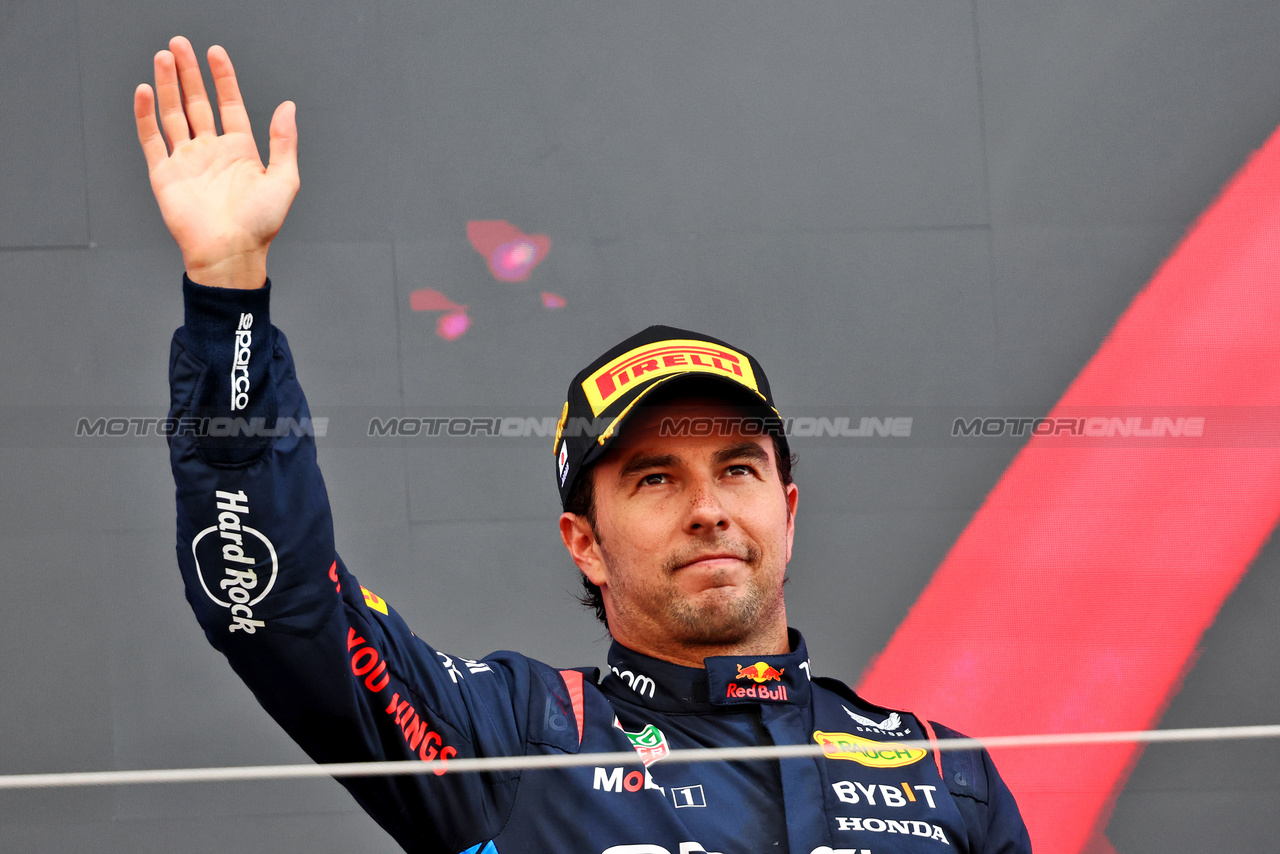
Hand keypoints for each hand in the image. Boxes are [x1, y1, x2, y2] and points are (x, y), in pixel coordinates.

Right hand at [134, 36, 298, 289]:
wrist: (230, 253)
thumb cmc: (260, 225)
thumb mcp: (284, 179)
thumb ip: (284, 141)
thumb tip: (288, 106)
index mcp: (241, 151)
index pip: (229, 104)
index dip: (222, 78)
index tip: (215, 52)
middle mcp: (212, 152)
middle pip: (197, 102)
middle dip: (188, 73)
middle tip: (179, 44)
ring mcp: (187, 161)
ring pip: (173, 114)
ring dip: (167, 85)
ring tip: (164, 56)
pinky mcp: (164, 174)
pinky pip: (152, 138)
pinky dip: (146, 114)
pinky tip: (145, 90)